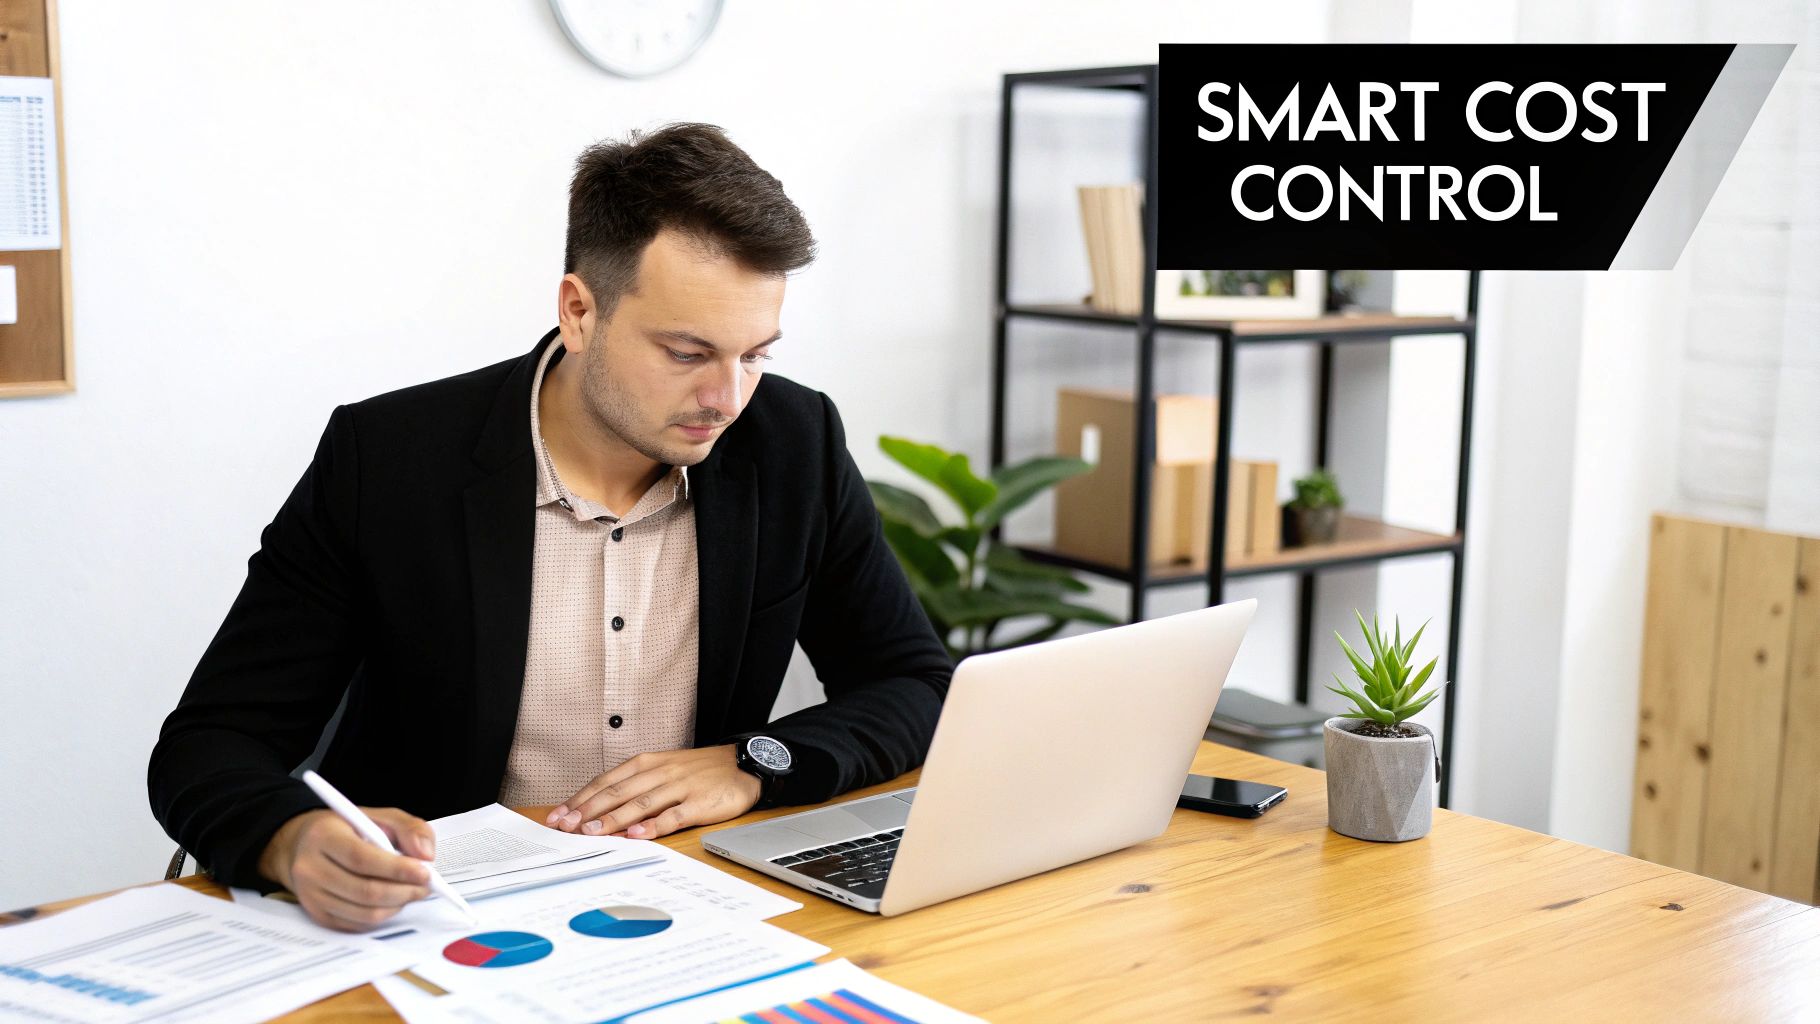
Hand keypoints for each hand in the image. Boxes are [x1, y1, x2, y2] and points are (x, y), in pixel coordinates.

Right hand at [258, 807, 434, 931]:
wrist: (304, 846)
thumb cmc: (346, 830)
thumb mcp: (379, 816)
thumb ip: (410, 828)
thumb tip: (425, 854)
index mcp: (323, 836)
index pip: (362, 858)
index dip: (397, 869)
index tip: (425, 872)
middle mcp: (310, 868)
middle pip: (365, 891)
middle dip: (404, 891)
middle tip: (426, 885)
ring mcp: (311, 895)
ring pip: (364, 913)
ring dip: (397, 905)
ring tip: (411, 891)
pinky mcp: (317, 915)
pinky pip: (358, 924)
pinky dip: (383, 915)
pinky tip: (391, 900)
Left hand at [546, 745, 760, 840]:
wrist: (742, 765)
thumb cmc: (699, 771)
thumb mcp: (664, 770)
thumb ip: (636, 787)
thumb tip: (600, 809)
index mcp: (648, 763)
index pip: (607, 781)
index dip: (581, 798)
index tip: (559, 815)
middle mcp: (660, 772)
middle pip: (618, 792)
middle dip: (588, 810)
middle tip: (565, 827)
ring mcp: (680, 786)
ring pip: (641, 803)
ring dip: (614, 819)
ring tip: (591, 832)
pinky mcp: (700, 802)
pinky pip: (674, 815)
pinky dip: (654, 825)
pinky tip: (638, 835)